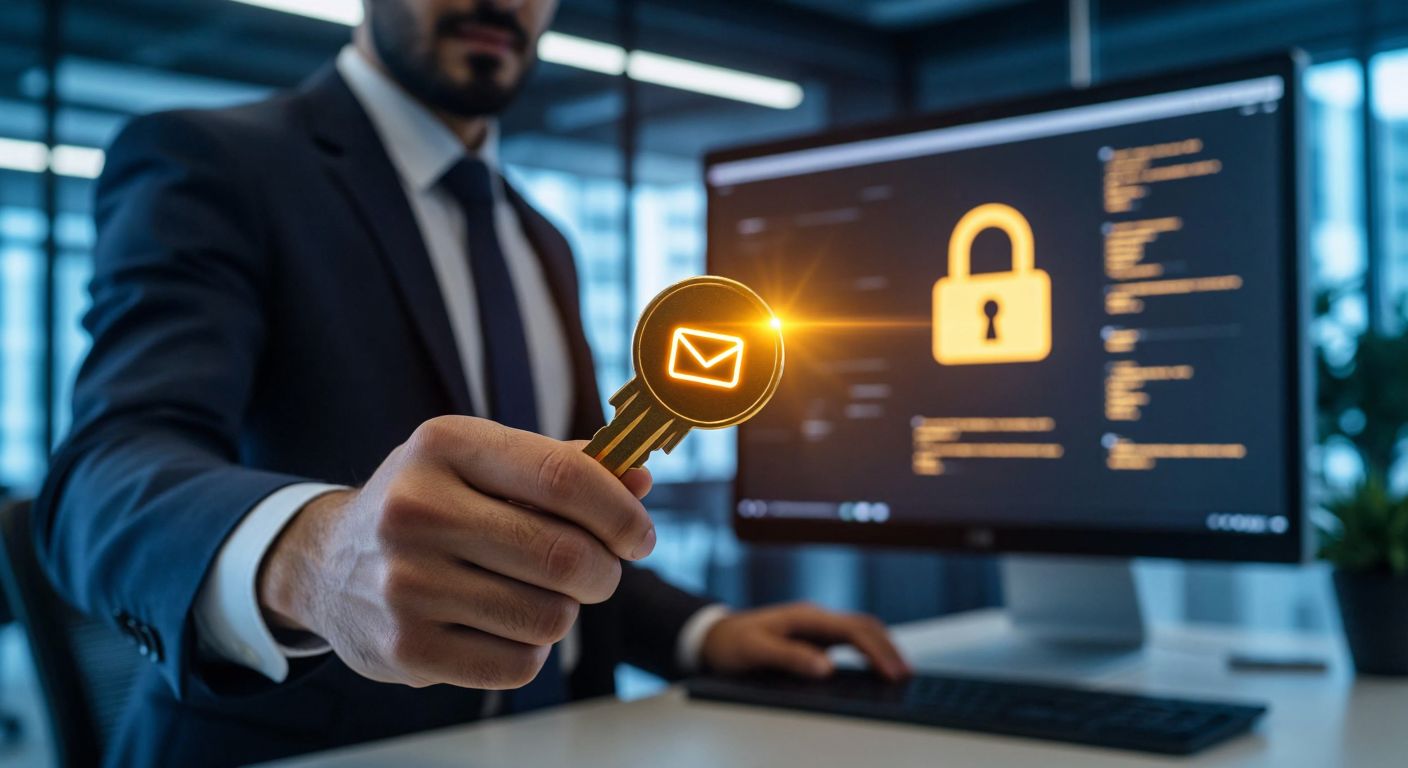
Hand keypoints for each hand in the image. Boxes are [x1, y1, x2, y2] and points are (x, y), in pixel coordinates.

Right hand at [257, 416, 655, 688]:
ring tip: (539, 596)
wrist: (326, 563)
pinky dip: (531, 652)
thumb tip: (640, 478)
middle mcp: (417, 508)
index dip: (620, 512)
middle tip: (597, 573)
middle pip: (565, 556)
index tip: (639, 535)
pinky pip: (518, 665)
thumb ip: (563, 466)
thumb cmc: (431, 502)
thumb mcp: (482, 462)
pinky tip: (505, 626)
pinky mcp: (406, 647)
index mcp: (446, 445)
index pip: (564, 478)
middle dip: (603, 572)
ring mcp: (406, 583)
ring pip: (550, 617)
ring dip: (565, 613)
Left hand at [699, 602, 910, 680]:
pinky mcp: (814, 638)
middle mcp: (815, 618)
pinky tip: (877, 667)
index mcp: (805, 617)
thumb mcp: (755, 651)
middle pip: (864, 626)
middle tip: (906, 674)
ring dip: (882, 648)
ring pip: (860, 631)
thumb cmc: (731, 643)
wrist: (714, 636)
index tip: (892, 671)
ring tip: (900, 671)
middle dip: (888, 648)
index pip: (853, 630)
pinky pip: (850, 640)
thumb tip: (826, 667)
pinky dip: (869, 651)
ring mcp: (816, 627)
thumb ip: (790, 658)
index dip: (876, 651)